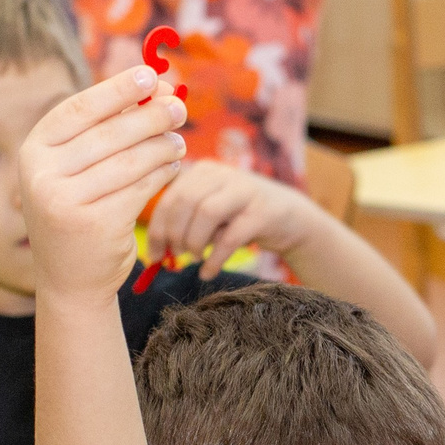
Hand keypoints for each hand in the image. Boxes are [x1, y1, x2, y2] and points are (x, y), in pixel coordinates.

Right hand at [17, 66, 184, 300]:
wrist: (70, 278)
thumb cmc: (78, 210)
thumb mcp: (74, 169)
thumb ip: (103, 129)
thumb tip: (153, 85)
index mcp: (34, 152)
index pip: (79, 109)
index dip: (117, 90)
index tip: (149, 75)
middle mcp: (43, 176)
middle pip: (110, 133)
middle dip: (151, 116)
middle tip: (180, 106)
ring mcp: (66, 202)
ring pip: (131, 161)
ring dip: (162, 146)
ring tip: (179, 141)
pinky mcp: (96, 224)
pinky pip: (141, 188)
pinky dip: (163, 174)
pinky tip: (174, 166)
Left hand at [144, 160, 321, 279]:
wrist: (291, 218)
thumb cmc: (241, 218)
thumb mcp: (211, 213)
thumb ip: (185, 222)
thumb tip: (157, 250)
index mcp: (203, 171)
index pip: (170, 197)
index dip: (157, 229)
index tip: (153, 255)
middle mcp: (222, 174)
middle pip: (185, 202)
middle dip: (175, 235)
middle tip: (177, 256)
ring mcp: (244, 190)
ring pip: (206, 213)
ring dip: (194, 242)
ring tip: (195, 259)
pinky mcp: (262, 212)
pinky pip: (231, 237)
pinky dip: (214, 259)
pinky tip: (208, 272)